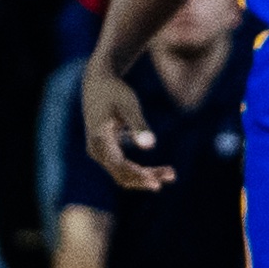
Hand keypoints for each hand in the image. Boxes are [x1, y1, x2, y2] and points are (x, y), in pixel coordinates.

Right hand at [80, 58, 169, 188]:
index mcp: (99, 141)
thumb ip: (139, 125)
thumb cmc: (115, 92)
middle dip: (146, 178)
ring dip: (145, 177)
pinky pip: (123, 167)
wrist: (98, 83)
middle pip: (121, 174)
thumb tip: (150, 146)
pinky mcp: (106, 151)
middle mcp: (96, 151)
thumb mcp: (128, 105)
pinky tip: (160, 171)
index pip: (119, 167)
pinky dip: (140, 172)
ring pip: (123, 174)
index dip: (138, 176)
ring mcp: (100, 153)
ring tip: (171, 175)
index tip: (157, 184)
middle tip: (172, 176)